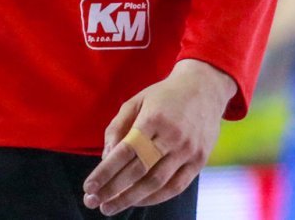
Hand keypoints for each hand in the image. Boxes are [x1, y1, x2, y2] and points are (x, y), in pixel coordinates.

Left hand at [82, 59, 235, 214]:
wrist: (205, 87)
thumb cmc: (164, 96)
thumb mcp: (136, 101)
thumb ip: (118, 127)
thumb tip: (105, 158)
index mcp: (153, 118)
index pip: (125, 151)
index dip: (105, 172)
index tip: (89, 187)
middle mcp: (172, 135)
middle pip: (139, 170)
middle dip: (113, 190)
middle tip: (93, 203)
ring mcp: (188, 150)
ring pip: (156, 182)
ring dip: (131, 199)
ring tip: (110, 207)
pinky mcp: (200, 160)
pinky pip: (176, 186)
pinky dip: (155, 198)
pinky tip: (137, 202)